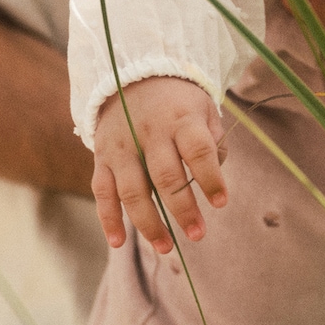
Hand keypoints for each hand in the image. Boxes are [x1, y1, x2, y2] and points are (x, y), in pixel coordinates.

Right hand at [91, 78, 227, 252]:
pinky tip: (118, 241)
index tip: (221, 203)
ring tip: (166, 247)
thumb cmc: (179, 104)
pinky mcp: (102, 158)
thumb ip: (213, 143)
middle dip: (182, 209)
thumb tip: (213, 179)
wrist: (134, 78)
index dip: (210, 178)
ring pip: (132, 190)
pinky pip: (102, 192)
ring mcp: (122, 147)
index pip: (198, 151)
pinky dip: (108, 218)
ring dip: (148, 223)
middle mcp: (148, 133)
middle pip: (165, 176)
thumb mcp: (204, 111)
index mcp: (181, 120)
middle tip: (197, 234)